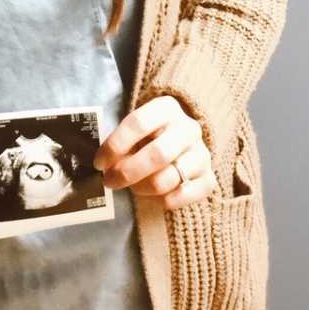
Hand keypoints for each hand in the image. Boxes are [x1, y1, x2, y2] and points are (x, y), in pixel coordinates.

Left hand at [93, 95, 217, 210]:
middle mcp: (189, 128)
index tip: (99, 163)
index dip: (115, 145)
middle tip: (110, 181)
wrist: (181, 146)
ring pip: (167, 179)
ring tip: (132, 186)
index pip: (138, 123)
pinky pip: (181, 196)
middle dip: (128, 172)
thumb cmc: (148, 137)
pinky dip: (162, 201)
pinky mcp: (209, 179)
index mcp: (166, 108)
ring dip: (141, 188)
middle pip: (157, 154)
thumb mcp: (135, 131)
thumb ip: (121, 143)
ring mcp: (202, 154)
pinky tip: (153, 195)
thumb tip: (104, 165)